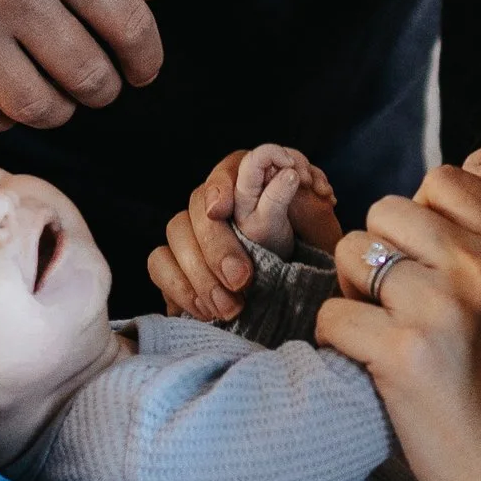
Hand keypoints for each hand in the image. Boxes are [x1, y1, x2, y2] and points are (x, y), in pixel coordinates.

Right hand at [149, 141, 339, 321]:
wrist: (298, 312)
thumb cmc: (312, 268)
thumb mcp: (321, 238)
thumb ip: (307, 206)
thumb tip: (289, 177)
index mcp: (255, 186)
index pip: (229, 168)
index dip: (220, 185)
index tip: (222, 209)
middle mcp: (220, 205)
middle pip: (197, 203)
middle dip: (216, 244)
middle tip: (241, 280)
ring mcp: (194, 234)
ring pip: (176, 231)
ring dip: (199, 272)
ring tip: (230, 307)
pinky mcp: (177, 265)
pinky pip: (159, 263)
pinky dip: (180, 287)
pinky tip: (206, 311)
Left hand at [231, 141, 340, 258]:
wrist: (279, 258)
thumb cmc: (266, 242)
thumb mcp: (268, 224)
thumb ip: (276, 198)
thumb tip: (291, 172)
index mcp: (244, 188)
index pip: (254, 158)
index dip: (273, 153)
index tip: (291, 167)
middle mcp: (258, 180)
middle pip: (277, 155)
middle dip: (297, 163)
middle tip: (307, 182)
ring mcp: (275, 182)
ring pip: (294, 161)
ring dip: (311, 172)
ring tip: (322, 192)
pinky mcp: (291, 186)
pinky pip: (306, 173)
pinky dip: (319, 180)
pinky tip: (326, 195)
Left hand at [321, 163, 480, 480]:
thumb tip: (480, 161)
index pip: (443, 180)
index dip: (421, 226)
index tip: (435, 274)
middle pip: (386, 212)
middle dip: (382, 258)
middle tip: (407, 312)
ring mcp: (443, 305)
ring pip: (351, 255)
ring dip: (357, 296)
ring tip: (392, 338)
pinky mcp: (404, 353)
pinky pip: (333, 317)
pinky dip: (340, 345)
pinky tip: (376, 373)